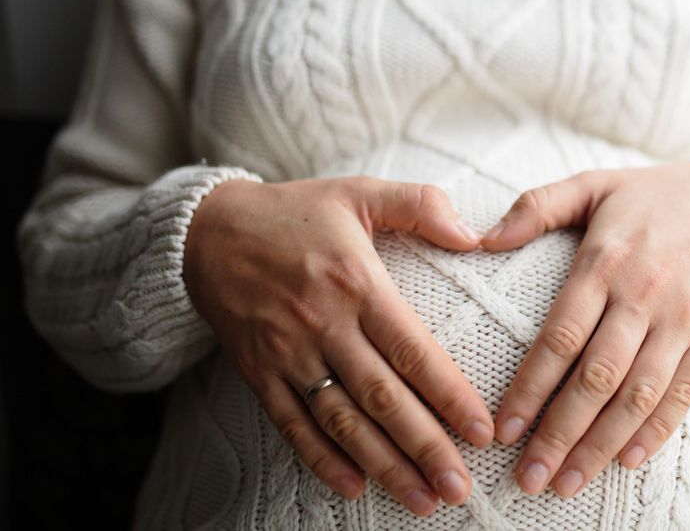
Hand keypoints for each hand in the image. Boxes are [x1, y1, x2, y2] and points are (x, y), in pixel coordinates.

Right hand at [183, 176, 493, 515]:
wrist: (206, 231)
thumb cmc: (296, 212)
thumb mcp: (358, 192)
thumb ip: (419, 205)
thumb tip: (474, 235)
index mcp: (356, 283)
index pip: (411, 350)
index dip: (449, 394)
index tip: (482, 431)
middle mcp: (323, 325)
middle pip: (381, 397)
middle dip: (424, 446)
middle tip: (460, 485)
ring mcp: (287, 354)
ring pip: (341, 420)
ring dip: (384, 464)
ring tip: (422, 498)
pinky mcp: (259, 373)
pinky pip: (291, 424)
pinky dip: (321, 459)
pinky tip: (355, 486)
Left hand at [481, 154, 689, 497]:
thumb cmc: (655, 195)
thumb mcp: (594, 184)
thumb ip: (536, 206)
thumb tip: (480, 238)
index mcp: (606, 260)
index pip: (560, 336)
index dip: (530, 388)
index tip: (503, 430)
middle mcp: (645, 293)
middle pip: (597, 377)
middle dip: (560, 434)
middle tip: (529, 479)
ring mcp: (686, 317)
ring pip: (639, 394)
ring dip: (602, 445)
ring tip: (568, 483)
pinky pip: (685, 393)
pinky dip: (657, 431)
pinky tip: (628, 461)